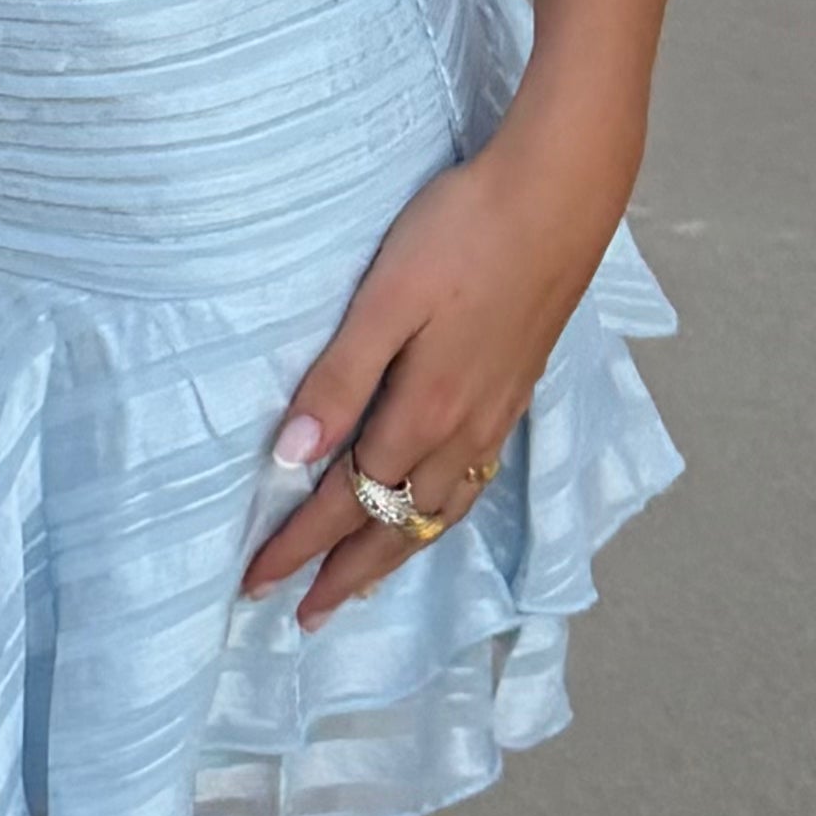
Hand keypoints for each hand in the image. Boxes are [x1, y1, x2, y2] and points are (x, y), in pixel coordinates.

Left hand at [240, 102, 637, 626]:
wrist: (559, 196)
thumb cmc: (461, 233)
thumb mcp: (387, 298)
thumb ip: (341, 378)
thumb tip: (292, 457)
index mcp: (421, 412)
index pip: (345, 502)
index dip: (298, 546)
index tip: (256, 582)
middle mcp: (461, 431)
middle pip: (394, 526)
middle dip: (345, 574)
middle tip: (303, 618)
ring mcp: (495, 416)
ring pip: (438, 514)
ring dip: (393, 558)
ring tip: (360, 587)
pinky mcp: (515, 393)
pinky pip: (470, 487)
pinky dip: (440, 521)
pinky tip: (433, 514)